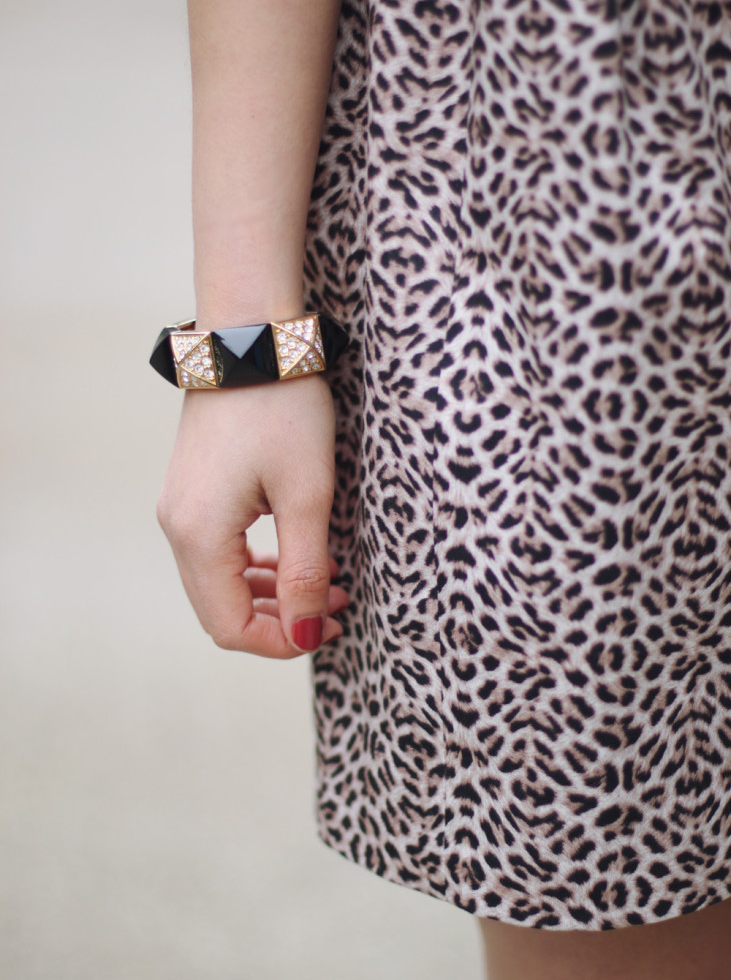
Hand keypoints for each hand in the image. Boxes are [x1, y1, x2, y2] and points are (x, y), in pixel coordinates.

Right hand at [156, 374, 347, 656]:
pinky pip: (221, 550)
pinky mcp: (193, 490)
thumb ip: (306, 572)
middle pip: (221, 608)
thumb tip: (306, 636)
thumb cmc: (284, 410)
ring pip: (221, 581)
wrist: (253, 338)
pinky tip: (297, 555)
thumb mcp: (307, 496)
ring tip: (326, 582)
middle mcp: (177, 527)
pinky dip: (259, 565)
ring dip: (273, 592)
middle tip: (335, 607)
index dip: (281, 642)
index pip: (229, 626)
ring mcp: (180, 507)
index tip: (329, 629)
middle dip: (281, 618)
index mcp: (198, 536)